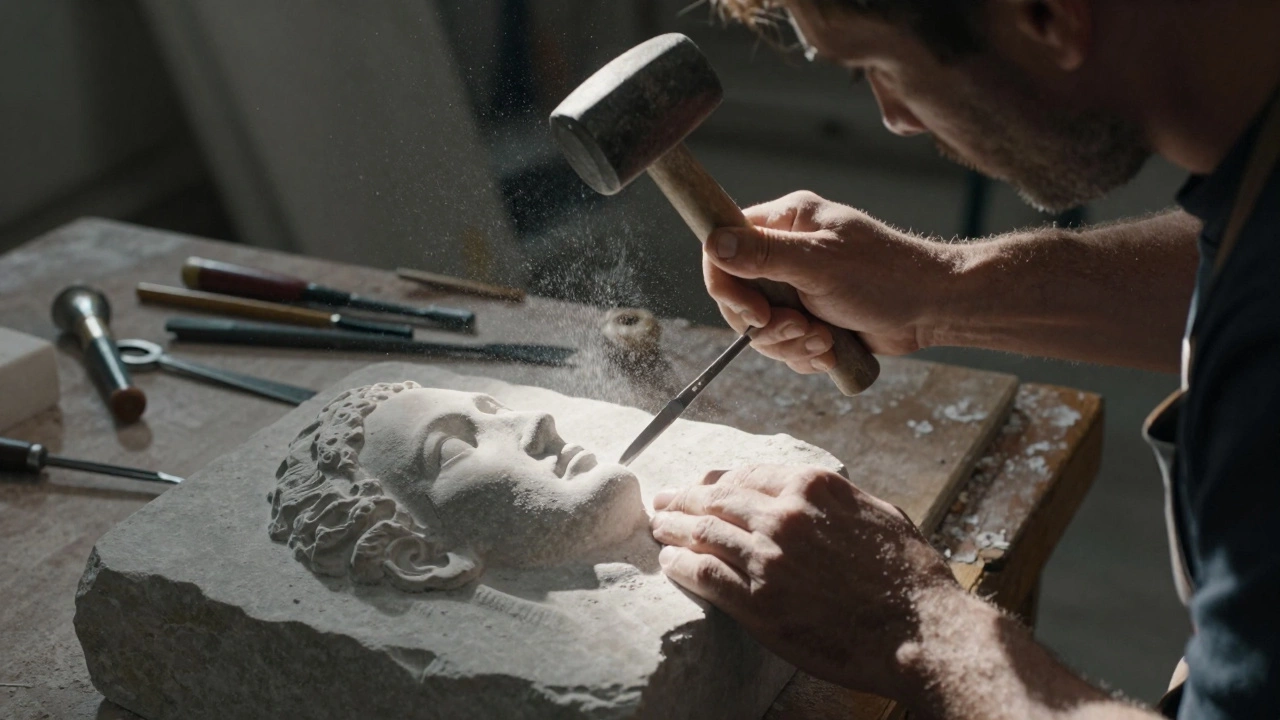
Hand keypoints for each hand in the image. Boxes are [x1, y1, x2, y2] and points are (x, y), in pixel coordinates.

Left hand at [650, 465, 959, 698]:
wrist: (921, 628)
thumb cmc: (908, 573)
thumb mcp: (876, 511)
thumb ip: (834, 497)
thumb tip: (808, 492)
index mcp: (812, 486)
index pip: (745, 476)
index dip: (714, 481)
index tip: (699, 485)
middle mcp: (784, 514)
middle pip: (716, 499)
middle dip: (684, 499)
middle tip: (663, 502)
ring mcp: (768, 557)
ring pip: (703, 532)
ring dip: (674, 528)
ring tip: (659, 529)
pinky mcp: (758, 600)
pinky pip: (704, 573)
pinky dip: (680, 564)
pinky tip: (669, 562)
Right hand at [704, 191, 961, 372]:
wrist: (932, 308)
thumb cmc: (884, 276)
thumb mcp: (819, 264)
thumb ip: (765, 254)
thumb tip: (713, 242)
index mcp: (786, 221)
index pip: (725, 244)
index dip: (726, 284)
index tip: (753, 312)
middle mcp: (786, 251)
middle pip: (738, 295)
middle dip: (765, 325)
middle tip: (798, 328)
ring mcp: (797, 286)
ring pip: (760, 328)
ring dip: (789, 344)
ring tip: (823, 341)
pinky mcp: (810, 318)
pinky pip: (784, 345)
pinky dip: (804, 355)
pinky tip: (830, 351)